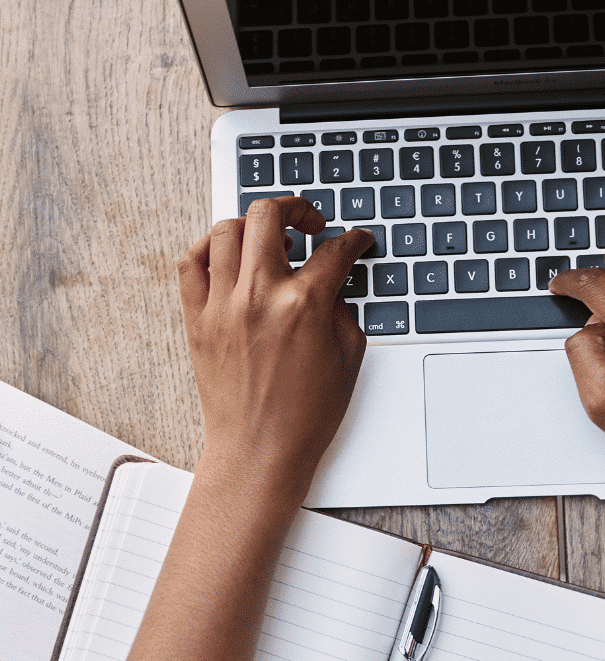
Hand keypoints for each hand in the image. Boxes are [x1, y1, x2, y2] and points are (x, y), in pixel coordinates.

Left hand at [177, 197, 372, 497]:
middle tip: (310, 223)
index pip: (334, 251)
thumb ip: (342, 309)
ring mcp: (223, 305)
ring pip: (227, 229)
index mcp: (304, 305)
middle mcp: (259, 296)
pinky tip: (229, 255)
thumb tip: (331, 283)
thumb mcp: (348, 357)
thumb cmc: (305, 415)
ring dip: (253, 225)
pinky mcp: (197, 320)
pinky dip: (209, 248)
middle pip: (270, 215)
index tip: (357, 241)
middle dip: (298, 208)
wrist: (260, 451)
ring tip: (270, 240)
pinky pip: (192, 262)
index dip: (354, 241)